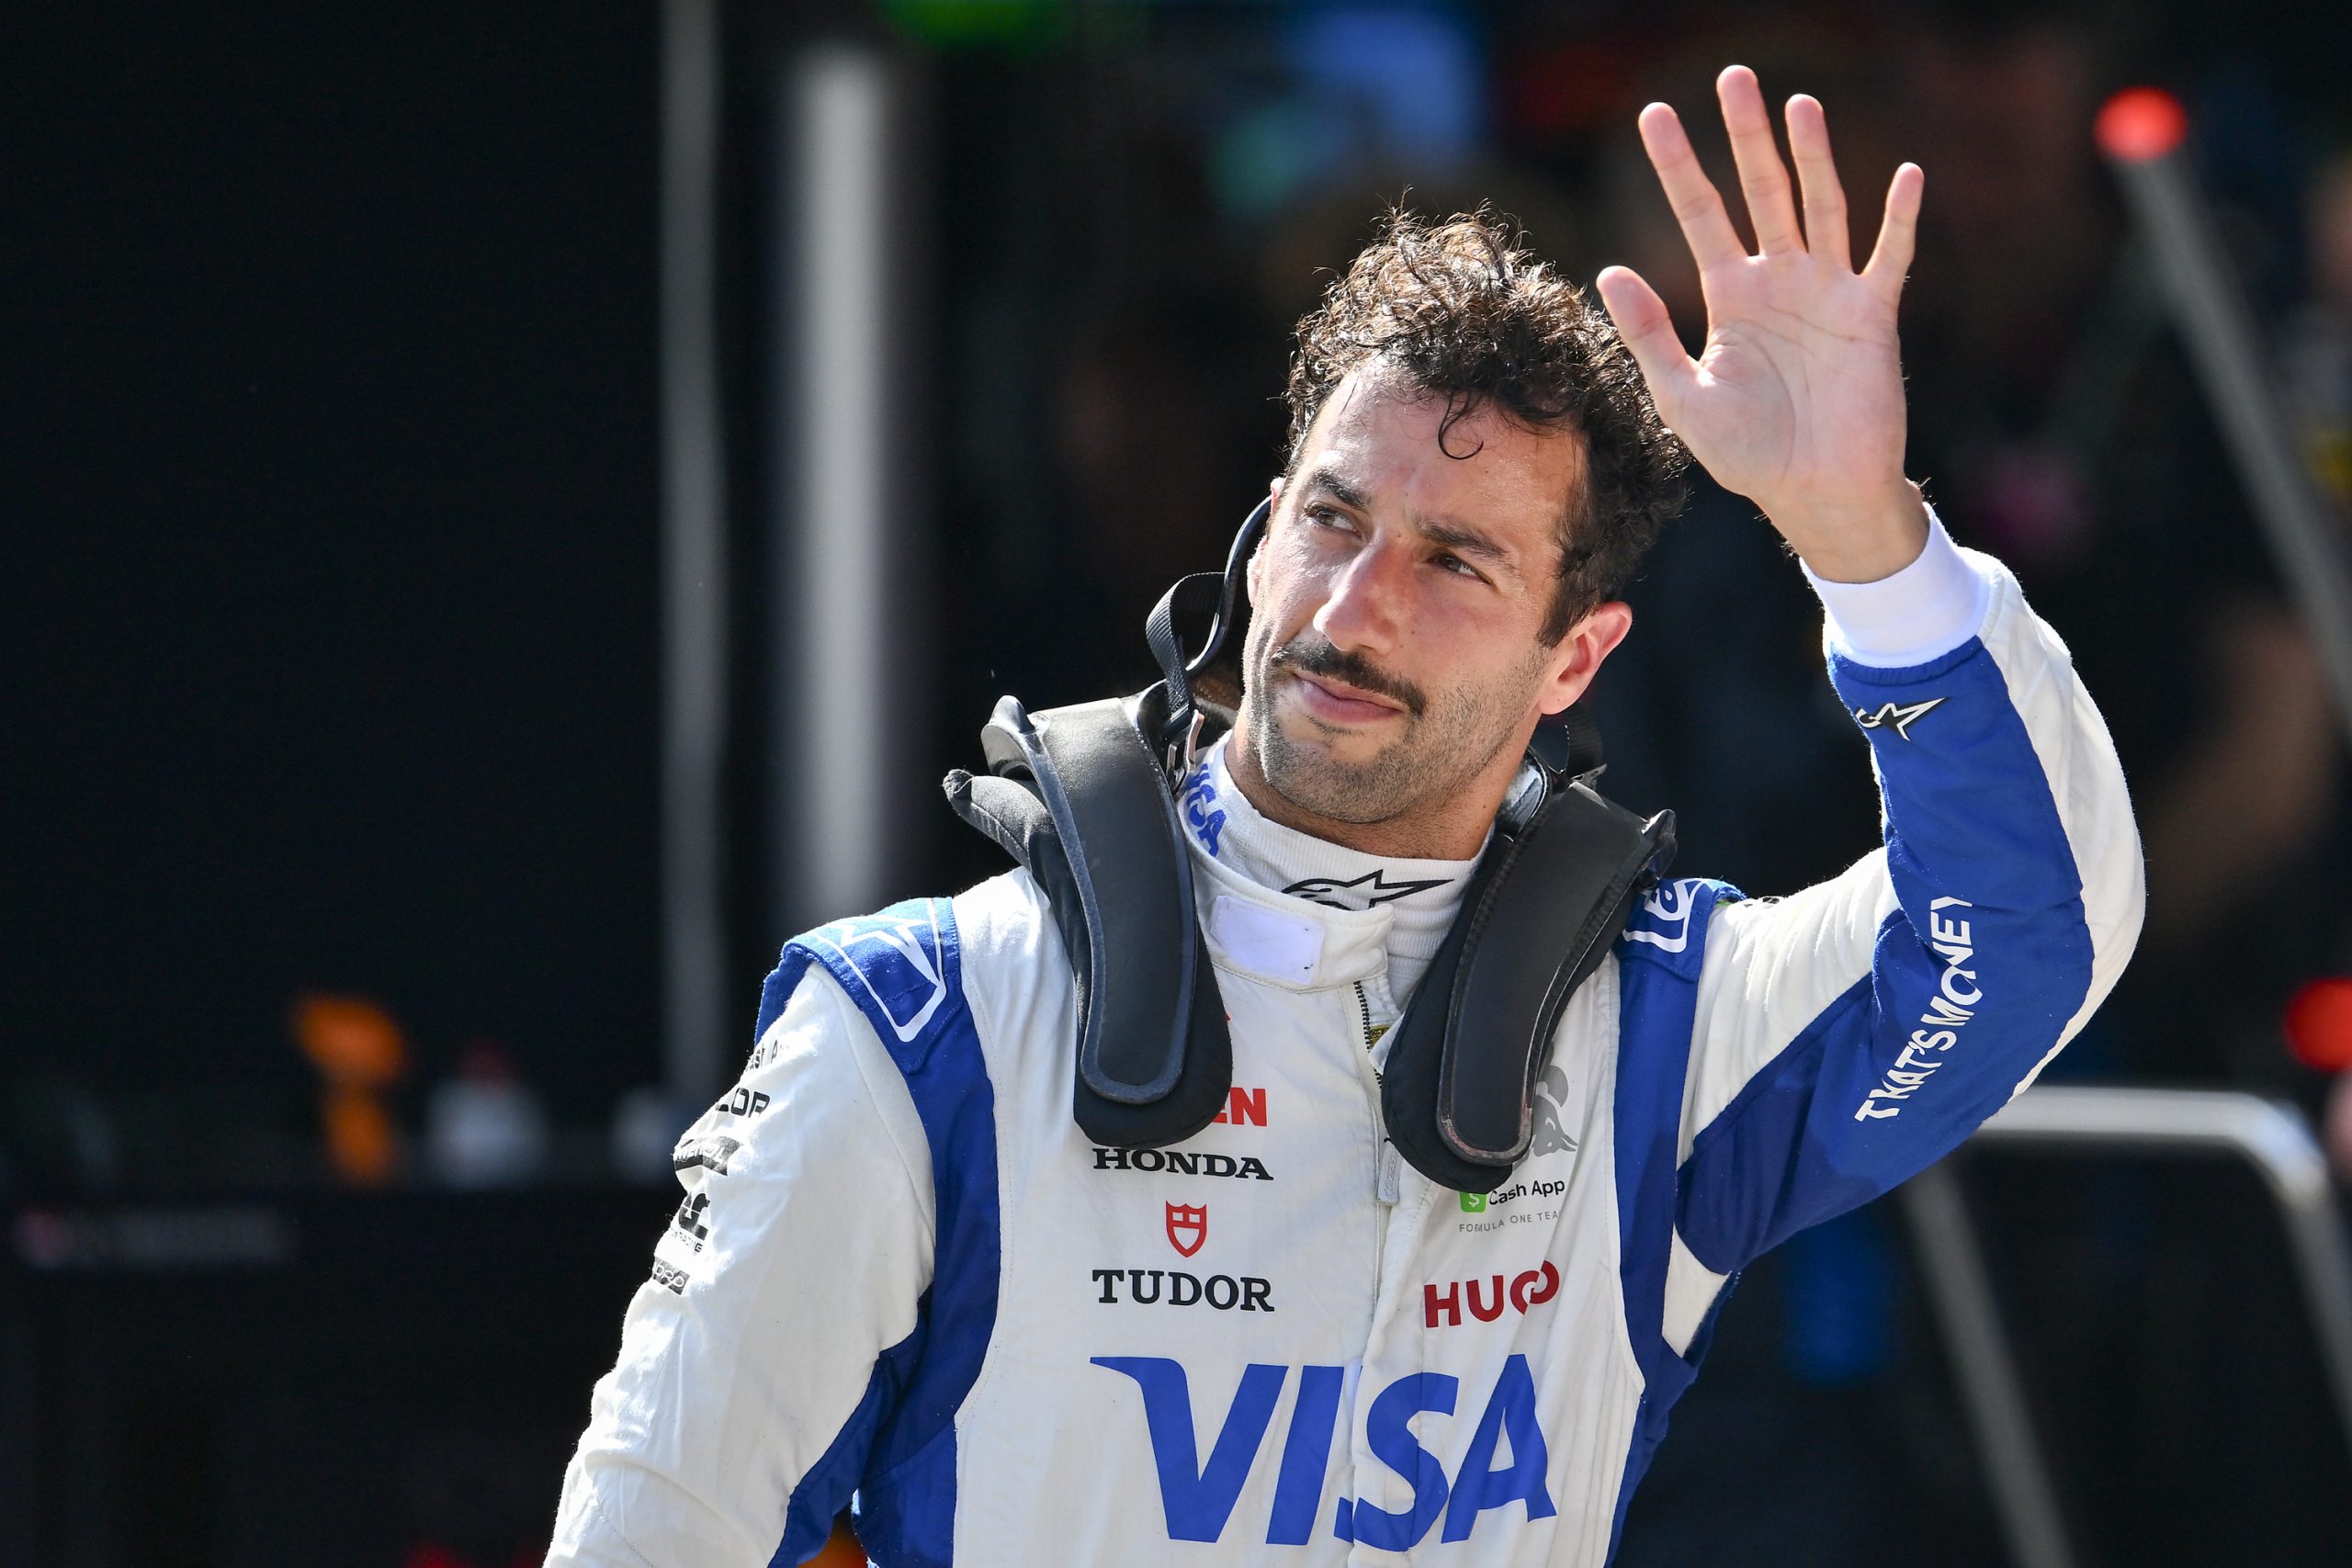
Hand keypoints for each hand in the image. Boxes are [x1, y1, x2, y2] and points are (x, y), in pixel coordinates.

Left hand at [1595, 65, 1927, 582]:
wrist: (1813, 495)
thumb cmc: (1747, 454)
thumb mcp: (1682, 396)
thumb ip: (1649, 334)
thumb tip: (1608, 270)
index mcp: (1731, 295)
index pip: (1699, 214)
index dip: (1677, 165)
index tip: (1653, 114)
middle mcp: (1779, 281)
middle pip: (1760, 191)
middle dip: (1745, 136)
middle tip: (1732, 76)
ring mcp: (1828, 292)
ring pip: (1818, 207)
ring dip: (1811, 157)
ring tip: (1797, 105)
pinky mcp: (1872, 316)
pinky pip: (1888, 257)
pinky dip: (1898, 219)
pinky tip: (1906, 174)